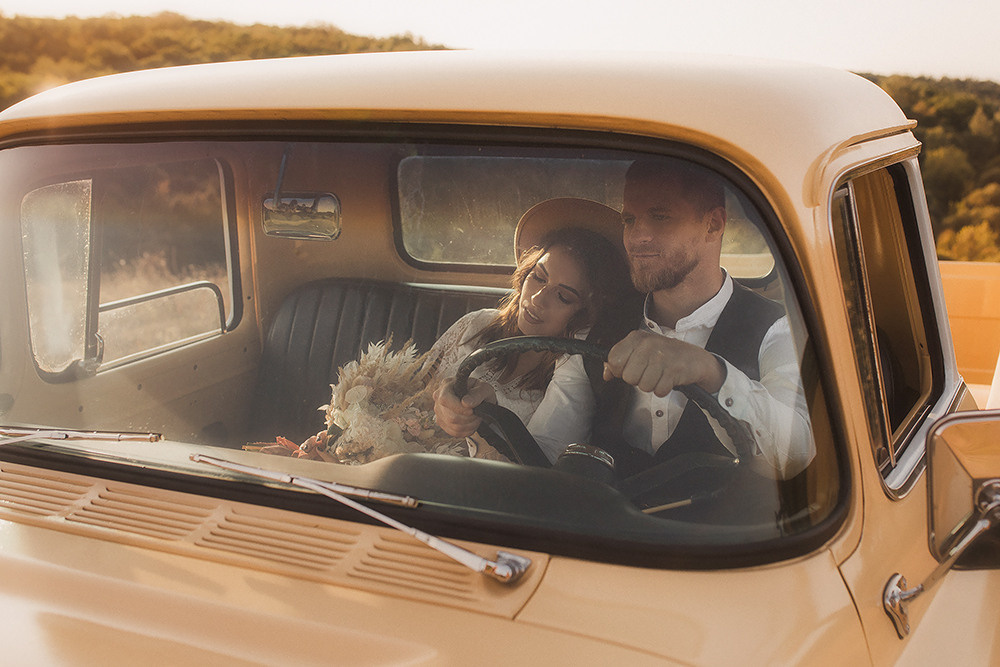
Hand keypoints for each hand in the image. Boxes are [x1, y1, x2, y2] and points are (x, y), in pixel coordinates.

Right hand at [432, 377, 497, 437]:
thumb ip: (477, 394)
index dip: (458, 408)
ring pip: (453, 426)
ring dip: (469, 425)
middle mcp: (438, 397)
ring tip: (476, 417)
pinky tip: (471, 423)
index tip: (472, 410)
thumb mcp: (484, 388)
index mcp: (447, 384)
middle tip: (477, 413)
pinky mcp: (441, 422)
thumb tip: (466, 403)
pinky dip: (466, 430)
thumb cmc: (479, 391)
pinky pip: (454, 432)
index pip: (445, 399)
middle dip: (468, 418)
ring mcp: (438, 411)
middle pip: (450, 416)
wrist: (478, 398)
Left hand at [603, 330, 725, 395]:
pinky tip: (668, 379)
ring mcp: (662, 356)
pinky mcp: (674, 370)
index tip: (630, 368)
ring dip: (651, 385)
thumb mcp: (640, 351)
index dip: (620, 370)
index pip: (613, 360)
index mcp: (636, 338)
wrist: (695, 359)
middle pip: (628, 377)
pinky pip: (658, 390)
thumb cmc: (664, 355)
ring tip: (659, 374)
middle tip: (649, 371)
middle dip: (637, 379)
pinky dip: (663, 389)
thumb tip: (606, 374)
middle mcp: (648, 344)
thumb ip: (620, 360)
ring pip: (643, 386)